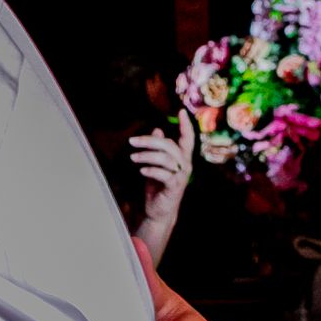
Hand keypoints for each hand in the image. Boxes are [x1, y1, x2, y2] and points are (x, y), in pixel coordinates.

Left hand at [129, 112, 193, 228]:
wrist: (159, 210)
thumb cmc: (158, 185)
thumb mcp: (156, 164)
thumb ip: (158, 148)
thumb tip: (158, 129)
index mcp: (182, 157)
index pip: (188, 138)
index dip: (186, 125)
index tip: (181, 111)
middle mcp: (185, 165)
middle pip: (170, 146)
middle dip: (150, 141)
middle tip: (132, 141)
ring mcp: (181, 176)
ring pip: (166, 159)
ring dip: (146, 156)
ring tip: (132, 157)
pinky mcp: (175, 187)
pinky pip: (164, 174)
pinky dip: (151, 170)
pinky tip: (141, 170)